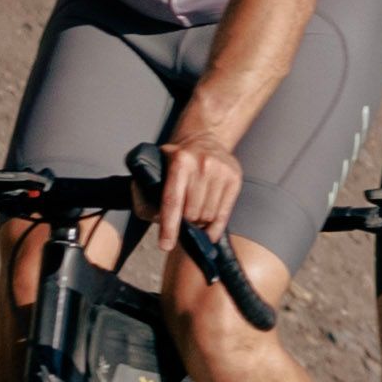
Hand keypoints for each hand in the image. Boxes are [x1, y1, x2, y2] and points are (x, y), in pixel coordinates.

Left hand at [157, 108, 250, 254]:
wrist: (205, 135)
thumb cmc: (176, 158)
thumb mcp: (157, 167)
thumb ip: (147, 194)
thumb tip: (157, 221)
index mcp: (179, 161)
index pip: (172, 201)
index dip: (169, 226)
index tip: (165, 245)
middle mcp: (203, 165)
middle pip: (192, 213)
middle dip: (185, 223)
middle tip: (181, 222)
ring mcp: (221, 171)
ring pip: (208, 215)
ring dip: (199, 223)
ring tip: (194, 218)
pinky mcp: (235, 178)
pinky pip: (224, 214)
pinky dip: (214, 227)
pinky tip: (208, 231)